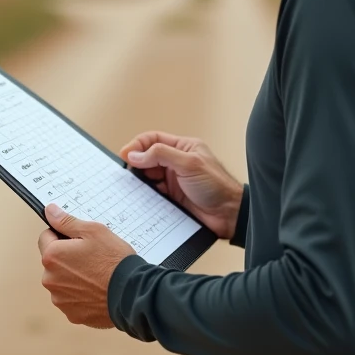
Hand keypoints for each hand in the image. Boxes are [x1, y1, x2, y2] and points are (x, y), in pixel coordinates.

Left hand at [37, 203, 134, 328]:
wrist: (131, 293)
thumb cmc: (114, 261)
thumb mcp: (93, 231)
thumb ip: (67, 222)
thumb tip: (50, 211)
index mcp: (52, 256)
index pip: (45, 237)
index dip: (62, 235)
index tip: (78, 240)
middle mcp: (50, 279)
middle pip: (53, 262)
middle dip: (67, 258)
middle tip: (91, 257)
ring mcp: (60, 299)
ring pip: (62, 281)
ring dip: (73, 277)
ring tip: (96, 275)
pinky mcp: (71, 314)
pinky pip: (71, 299)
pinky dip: (81, 295)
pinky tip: (97, 290)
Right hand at [120, 131, 242, 239]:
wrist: (229, 215)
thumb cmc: (217, 186)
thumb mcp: (189, 164)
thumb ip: (162, 155)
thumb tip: (136, 154)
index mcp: (183, 147)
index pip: (153, 140)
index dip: (138, 145)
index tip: (126, 155)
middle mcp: (177, 162)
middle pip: (148, 157)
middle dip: (136, 163)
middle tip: (127, 172)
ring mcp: (174, 181)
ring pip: (148, 177)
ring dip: (139, 180)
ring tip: (132, 186)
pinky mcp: (172, 198)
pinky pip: (152, 194)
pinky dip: (144, 195)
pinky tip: (140, 198)